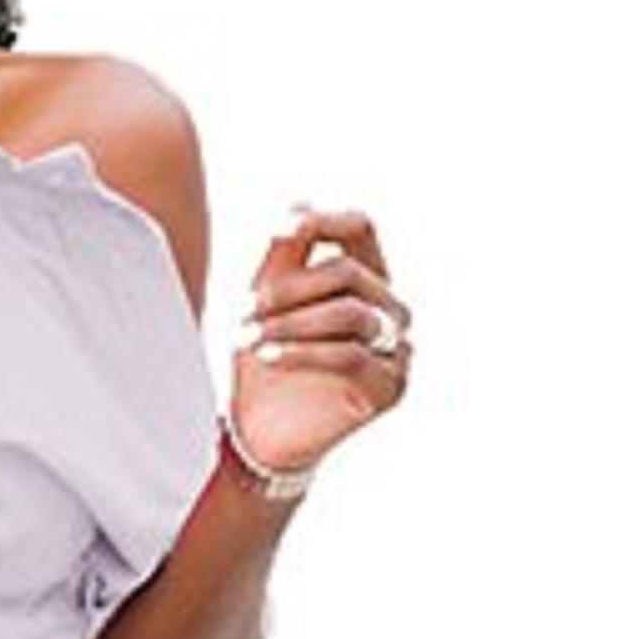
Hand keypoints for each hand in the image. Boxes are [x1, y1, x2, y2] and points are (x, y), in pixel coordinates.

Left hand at [229, 202, 412, 480]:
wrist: (259, 434)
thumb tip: (299, 205)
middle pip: (350, 272)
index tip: (278, 231)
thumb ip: (283, 248)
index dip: (326, 221)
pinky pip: (349, 355)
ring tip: (246, 337)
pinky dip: (302, 352)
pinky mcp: (389, 387)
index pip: (362, 228)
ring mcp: (397, 348)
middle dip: (289, 288)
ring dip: (290, 322)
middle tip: (242, 310)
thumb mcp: (265, 295)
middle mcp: (389, 309)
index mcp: (366, 277)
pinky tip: (267, 357)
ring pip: (350, 312)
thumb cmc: (262, 360)